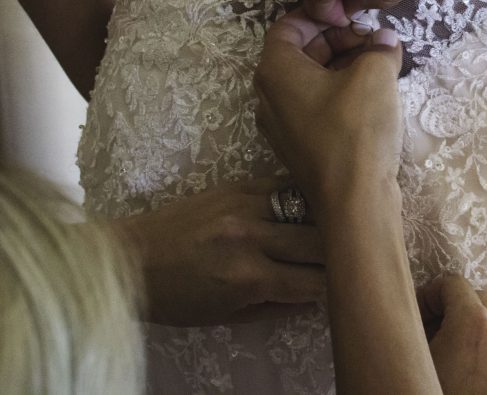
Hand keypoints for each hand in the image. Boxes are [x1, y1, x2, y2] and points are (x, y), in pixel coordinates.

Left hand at [110, 178, 325, 325]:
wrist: (126, 258)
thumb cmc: (174, 298)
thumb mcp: (225, 316)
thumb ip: (276, 306)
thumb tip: (319, 298)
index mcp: (249, 278)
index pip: (316, 281)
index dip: (335, 287)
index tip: (342, 288)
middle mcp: (252, 237)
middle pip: (321, 242)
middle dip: (338, 255)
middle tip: (345, 260)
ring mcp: (245, 205)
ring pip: (310, 208)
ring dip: (326, 222)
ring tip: (337, 230)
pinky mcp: (238, 185)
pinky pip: (286, 185)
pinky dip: (304, 197)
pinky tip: (313, 205)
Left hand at [253, 8, 403, 212]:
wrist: (354, 200)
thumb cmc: (356, 129)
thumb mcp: (375, 75)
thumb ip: (380, 48)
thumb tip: (385, 39)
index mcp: (275, 71)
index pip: (289, 25)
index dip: (323, 15)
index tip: (355, 17)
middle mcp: (268, 96)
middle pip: (300, 52)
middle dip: (338, 41)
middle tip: (374, 43)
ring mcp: (281, 126)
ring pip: (309, 81)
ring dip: (342, 68)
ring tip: (379, 68)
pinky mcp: (299, 147)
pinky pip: (314, 107)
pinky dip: (339, 94)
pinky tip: (371, 99)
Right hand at [419, 275, 486, 394]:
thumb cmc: (428, 391)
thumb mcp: (415, 354)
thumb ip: (421, 321)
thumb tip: (424, 309)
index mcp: (476, 324)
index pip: (455, 283)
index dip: (433, 295)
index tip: (422, 314)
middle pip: (482, 302)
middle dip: (459, 311)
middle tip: (438, 334)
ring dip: (480, 336)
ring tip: (459, 360)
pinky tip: (476, 377)